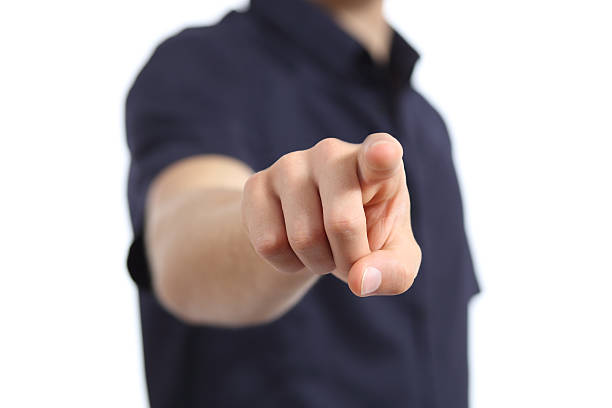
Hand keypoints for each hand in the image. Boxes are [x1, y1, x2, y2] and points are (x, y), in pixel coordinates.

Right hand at [241, 133, 420, 296]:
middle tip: (351, 257)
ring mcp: (290, 164)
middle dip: (348, 260)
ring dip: (318, 262)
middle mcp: (333, 153)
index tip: (384, 153)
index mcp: (379, 163)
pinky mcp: (256, 183)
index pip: (381, 152)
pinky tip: (294, 245)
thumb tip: (361, 280)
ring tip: (324, 246)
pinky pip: (269, 243)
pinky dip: (287, 263)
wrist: (316, 230)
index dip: (382, 155)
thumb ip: (394, 272)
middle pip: (341, 223)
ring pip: (303, 238)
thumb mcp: (395, 258)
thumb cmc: (366, 236)